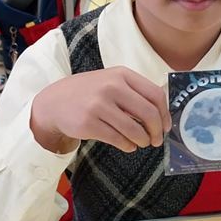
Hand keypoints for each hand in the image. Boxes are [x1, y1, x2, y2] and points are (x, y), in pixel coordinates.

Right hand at [30, 68, 169, 154]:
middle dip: (157, 131)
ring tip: (141, 143)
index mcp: (122, 74)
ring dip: (143, 140)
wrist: (55, 102)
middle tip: (156, 140)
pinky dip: (128, 145)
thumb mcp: (112, 82)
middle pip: (148, 113)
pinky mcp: (89, 123)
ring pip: (134, 129)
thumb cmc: (90, 93)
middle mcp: (111, 87)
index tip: (166, 126)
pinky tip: (128, 145)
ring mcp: (99, 105)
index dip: (164, 114)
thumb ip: (135, 92)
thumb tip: (162, 115)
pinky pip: (118, 139)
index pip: (155, 94)